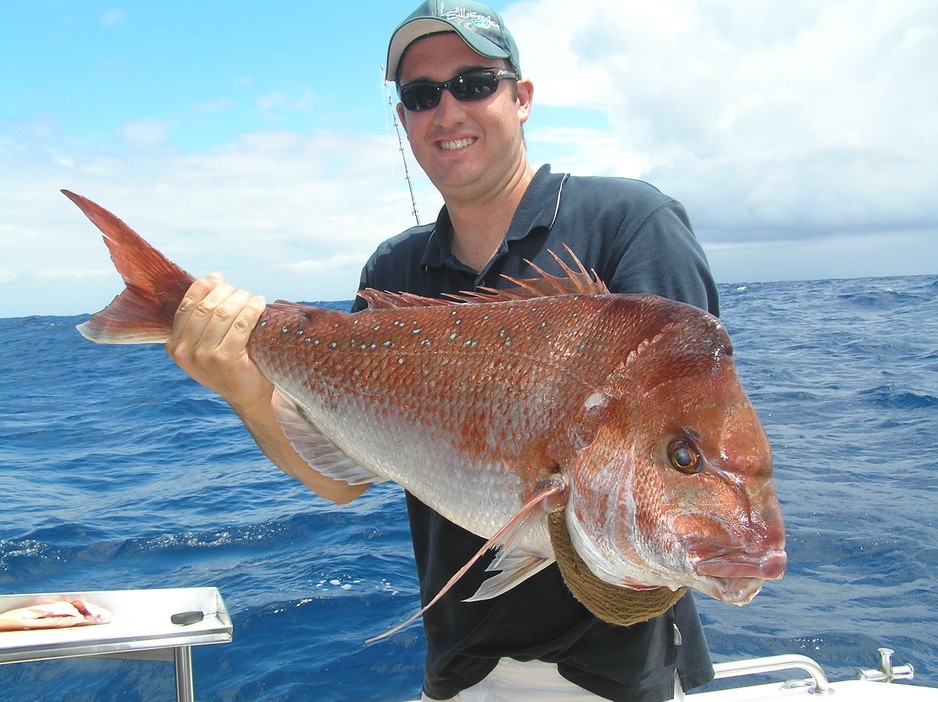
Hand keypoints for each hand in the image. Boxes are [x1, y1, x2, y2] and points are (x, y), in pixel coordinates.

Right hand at [166, 274, 270, 413]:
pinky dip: (251, 309)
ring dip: (240, 299)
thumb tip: (213, 277)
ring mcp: (204, 357)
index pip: (187, 306)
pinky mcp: (226, 359)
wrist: (247, 396)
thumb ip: (206, 312)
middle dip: (226, 293)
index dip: (204, 288)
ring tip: (251, 298)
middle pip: (206, 308)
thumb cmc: (230, 363)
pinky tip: (259, 304)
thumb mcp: (210, 339)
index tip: (220, 282)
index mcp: (174, 346)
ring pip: (223, 313)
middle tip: (241, 292)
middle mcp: (184, 353)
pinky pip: (240, 324)